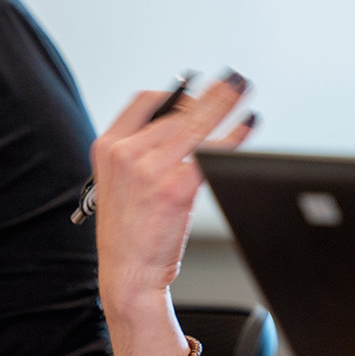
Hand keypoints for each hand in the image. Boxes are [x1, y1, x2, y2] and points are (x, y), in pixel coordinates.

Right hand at [91, 70, 254, 327]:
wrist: (127, 275)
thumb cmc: (130, 234)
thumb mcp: (121, 183)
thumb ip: (144, 151)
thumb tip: (190, 124)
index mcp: (108, 146)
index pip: (145, 102)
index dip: (176, 94)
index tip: (197, 91)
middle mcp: (125, 152)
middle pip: (178, 110)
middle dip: (212, 93)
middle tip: (234, 80)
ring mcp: (148, 168)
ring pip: (196, 125)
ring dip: (225, 104)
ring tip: (244, 91)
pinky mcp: (173, 187)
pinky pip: (211, 153)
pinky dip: (234, 136)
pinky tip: (246, 128)